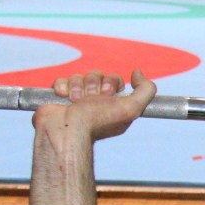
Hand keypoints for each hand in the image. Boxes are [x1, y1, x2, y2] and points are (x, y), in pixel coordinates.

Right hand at [34, 70, 153, 141]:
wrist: (67, 131)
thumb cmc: (98, 121)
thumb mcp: (132, 108)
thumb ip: (146, 90)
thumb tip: (138, 72)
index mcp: (112, 105)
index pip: (114, 79)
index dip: (111, 82)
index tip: (108, 95)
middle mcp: (95, 102)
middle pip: (96, 75)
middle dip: (93, 85)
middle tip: (90, 101)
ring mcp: (75, 99)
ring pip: (78, 76)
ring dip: (77, 87)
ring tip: (76, 102)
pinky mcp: (58, 97)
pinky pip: (61, 80)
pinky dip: (62, 87)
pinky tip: (63, 98)